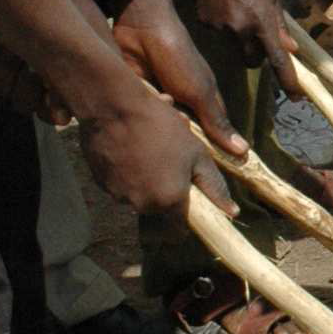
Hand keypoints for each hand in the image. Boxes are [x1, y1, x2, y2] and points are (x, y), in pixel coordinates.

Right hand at [78, 84, 233, 220]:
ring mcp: (117, 194)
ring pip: (138, 195)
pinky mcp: (100, 182)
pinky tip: (130, 149)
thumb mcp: (197, 153)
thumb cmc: (161, 126)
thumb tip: (232, 211)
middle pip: (158, 209)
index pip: (178, 228)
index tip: (187, 200)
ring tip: (149, 149)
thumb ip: (214, 185)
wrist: (114, 105)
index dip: (185, 216)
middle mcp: (141, 204)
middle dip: (165, 190)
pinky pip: (119, 184)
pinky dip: (126, 173)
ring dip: (145, 179)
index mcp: (167, 200)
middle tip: (168, 161)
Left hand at [111, 0, 245, 156]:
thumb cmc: (179, 59)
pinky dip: (144, 112)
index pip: (213, 138)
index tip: (210, 172)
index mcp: (203, 105)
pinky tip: (143, 102)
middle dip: (180, 135)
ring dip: (161, 123)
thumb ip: (217, 123)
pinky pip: (143, 120)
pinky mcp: (140, 102)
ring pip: (162, 131)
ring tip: (161, 105)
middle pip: (184, 138)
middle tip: (177, 124)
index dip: (213, 154)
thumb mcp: (200, 93)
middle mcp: (183, 108)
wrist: (141, 32)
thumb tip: (244, 152)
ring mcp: (161, 105)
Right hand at [190, 0, 303, 96]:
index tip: (296, 96)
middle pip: (251, 60)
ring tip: (236, 5)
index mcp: (261, 21)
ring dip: (238, 34)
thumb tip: (290, 49)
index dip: (288, 81)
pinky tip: (221, 1)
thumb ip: (279, 23)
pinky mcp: (202, 21)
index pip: (277, 60)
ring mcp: (218, 27)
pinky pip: (217, 32)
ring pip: (234, 45)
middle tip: (257, 32)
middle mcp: (239, 29)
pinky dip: (222, 23)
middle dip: (256, 53)